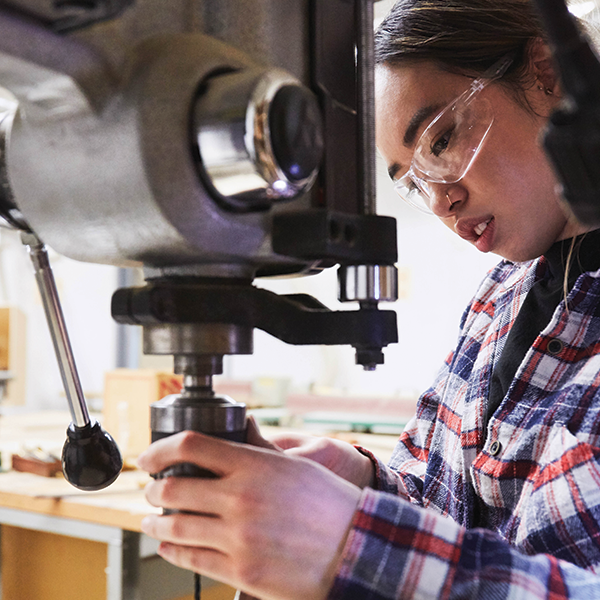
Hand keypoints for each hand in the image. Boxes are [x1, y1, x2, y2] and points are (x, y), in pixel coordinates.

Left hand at [137, 431, 361, 599]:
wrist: (356, 549)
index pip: (191, 446)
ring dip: (155, 523)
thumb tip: (237, 432)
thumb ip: (257, 450)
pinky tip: (169, 546)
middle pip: (173, 487)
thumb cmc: (329, 504)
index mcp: (254, 466)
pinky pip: (191, 559)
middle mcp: (241, 498)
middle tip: (151, 489)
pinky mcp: (241, 572)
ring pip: (175, 527)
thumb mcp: (295, 465)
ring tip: (153, 521)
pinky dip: (172, 551)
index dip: (160, 449)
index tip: (149, 456)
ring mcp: (238, 537)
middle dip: (153, 488)